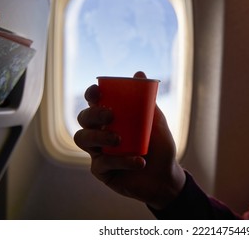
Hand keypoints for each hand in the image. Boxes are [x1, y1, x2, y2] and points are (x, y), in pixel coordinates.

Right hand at [74, 72, 185, 208]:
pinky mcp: (101, 171)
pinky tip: (139, 162)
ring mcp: (98, 152)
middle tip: (111, 116)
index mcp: (112, 118)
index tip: (97, 91)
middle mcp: (100, 133)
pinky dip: (122, 161)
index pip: (94, 102)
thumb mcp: (156, 122)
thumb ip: (146, 101)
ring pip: (83, 139)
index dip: (91, 95)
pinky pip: (102, 163)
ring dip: (101, 136)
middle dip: (93, 114)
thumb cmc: (159, 146)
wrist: (166, 176)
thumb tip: (139, 73)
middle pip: (83, 118)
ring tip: (120, 140)